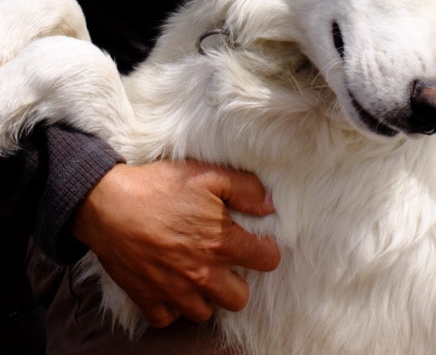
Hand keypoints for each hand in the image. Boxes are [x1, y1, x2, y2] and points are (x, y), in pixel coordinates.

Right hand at [73, 160, 279, 328]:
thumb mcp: (206, 174)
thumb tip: (269, 205)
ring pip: (205, 312)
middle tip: (224, 262)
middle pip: (239, 298)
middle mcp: (203, 273)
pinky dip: (171, 307)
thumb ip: (244, 189)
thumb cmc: (158, 187)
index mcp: (221, 241)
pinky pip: (168, 318)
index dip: (266, 250)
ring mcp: (175, 291)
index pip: (266, 261)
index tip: (257, 244)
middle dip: (237, 281)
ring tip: (197, 273)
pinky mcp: (148, 299)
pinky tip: (170, 284)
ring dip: (205, 296)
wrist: (108, 205)